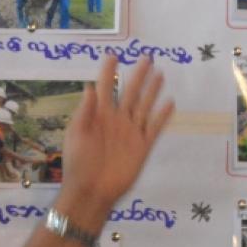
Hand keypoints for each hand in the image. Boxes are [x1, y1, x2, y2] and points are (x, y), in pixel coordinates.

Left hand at [58, 55, 173, 216]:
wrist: (92, 191)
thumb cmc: (78, 163)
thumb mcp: (76, 134)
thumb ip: (84, 111)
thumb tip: (89, 86)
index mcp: (98, 115)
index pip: (105, 87)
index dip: (108, 71)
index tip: (113, 55)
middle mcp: (117, 120)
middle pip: (130, 92)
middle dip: (138, 75)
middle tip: (147, 58)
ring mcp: (131, 132)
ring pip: (144, 105)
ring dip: (152, 90)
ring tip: (160, 74)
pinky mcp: (142, 146)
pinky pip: (154, 127)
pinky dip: (162, 115)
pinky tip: (170, 102)